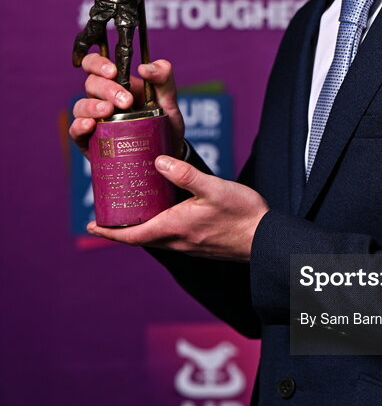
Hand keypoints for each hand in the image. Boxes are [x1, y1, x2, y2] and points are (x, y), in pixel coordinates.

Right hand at [70, 54, 184, 158]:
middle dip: (107, 89)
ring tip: (109, 111)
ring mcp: (94, 120)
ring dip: (92, 106)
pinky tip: (91, 125)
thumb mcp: (168, 102)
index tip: (113, 72)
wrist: (165, 156)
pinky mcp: (89, 141)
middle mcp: (102, 99)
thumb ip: (163, 79)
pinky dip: (79, 125)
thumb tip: (145, 67)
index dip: (98, 64)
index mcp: (118, 84)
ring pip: (80, 106)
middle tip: (126, 101)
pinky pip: (75, 131)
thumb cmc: (163, 125)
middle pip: (91, 84)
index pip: (96, 65)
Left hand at [86, 157, 268, 260]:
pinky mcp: (200, 244)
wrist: (266, 238)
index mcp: (174, 227)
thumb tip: (158, 160)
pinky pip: (170, 236)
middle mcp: (178, 241)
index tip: (90, 226)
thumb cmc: (242, 214)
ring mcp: (189, 245)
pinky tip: (165, 211)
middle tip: (107, 212)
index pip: (133, 235)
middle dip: (121, 227)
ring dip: (140, 226)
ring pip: (156, 237)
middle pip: (141, 237)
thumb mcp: (213, 188)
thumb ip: (185, 174)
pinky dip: (158, 226)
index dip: (109, 232)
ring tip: (132, 208)